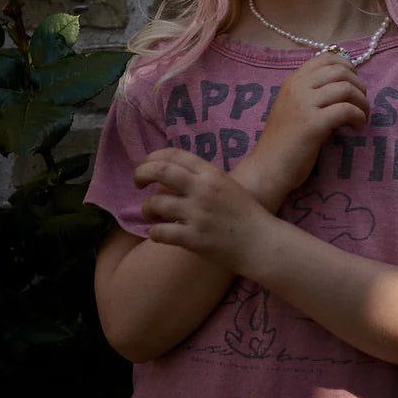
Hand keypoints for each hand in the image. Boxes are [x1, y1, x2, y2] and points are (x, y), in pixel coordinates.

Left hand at [134, 147, 265, 270]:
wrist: (260, 242)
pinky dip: (154, 232)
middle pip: (160, 171)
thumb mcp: (226, 185)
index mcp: (211, 173)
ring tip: (150, 214)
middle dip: (141, 174)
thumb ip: (202, 177)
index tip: (146, 166)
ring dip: (146, 209)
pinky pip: (160, 232)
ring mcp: (198, 214)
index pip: (174, 154)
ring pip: (156, 204)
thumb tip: (172, 174)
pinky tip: (158, 233)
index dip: (153, 157)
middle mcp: (203, 190)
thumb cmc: (244, 213)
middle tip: (137, 183)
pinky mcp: (194, 239)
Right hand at [245, 52, 368, 202]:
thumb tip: (343, 83)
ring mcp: (304, 104)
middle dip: (358, 84)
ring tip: (362, 116)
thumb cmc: (282, 142)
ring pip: (346, 88)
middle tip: (362, 102)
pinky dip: (359, 116)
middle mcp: (297, 87)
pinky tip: (357, 127)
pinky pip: (346, 110)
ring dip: (362, 102)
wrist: (267, 168)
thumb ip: (310, 93)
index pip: (325, 58)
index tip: (354, 82)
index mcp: (292, 81)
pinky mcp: (313, 124)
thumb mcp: (292, 107)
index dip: (347, 65)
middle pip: (340, 71)